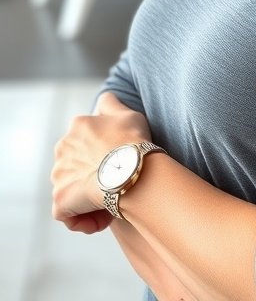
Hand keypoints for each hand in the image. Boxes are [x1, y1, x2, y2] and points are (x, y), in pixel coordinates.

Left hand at [51, 92, 150, 234]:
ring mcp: (59, 174)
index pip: (84, 143)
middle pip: (76, 167)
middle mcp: (62, 147)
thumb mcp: (128, 113)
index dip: (102, 158)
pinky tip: (103, 219)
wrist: (133, 170)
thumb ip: (112, 104)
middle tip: (116, 187)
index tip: (117, 167)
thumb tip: (104, 98)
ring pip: (71, 190)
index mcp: (77, 126)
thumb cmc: (134, 142)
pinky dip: (82, 219)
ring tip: (112, 205)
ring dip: (89, 199)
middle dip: (93, 179)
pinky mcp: (60, 198)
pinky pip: (67, 214)